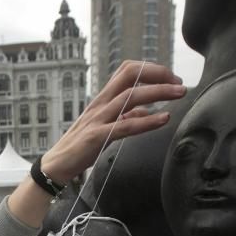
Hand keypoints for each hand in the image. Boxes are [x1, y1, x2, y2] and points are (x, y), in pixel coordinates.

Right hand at [41, 60, 184, 183]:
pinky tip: (165, 119)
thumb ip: (126, 117)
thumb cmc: (79, 147)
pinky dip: (148, 121)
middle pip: (130, 75)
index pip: (127, 70)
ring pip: (131, 96)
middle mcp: (100, 104)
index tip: (170, 77)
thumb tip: (148, 111)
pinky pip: (126, 126)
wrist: (56, 166)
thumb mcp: (106, 127)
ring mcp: (98, 119)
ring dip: (159, 92)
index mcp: (102, 99)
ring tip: (179, 93)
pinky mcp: (97, 137)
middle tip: (179, 81)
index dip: (151, 69)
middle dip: (158, 74)